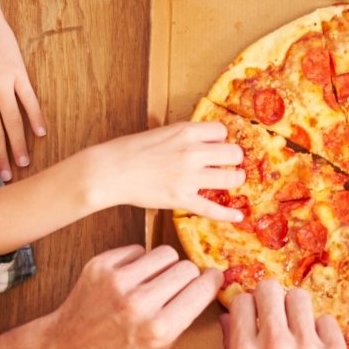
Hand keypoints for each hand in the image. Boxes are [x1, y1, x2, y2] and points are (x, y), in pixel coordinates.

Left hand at [46, 245, 221, 348]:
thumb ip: (183, 317)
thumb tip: (206, 285)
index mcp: (159, 328)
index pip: (202, 288)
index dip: (211, 281)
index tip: (212, 278)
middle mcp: (140, 303)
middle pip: (186, 267)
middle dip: (188, 275)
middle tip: (179, 284)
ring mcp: (118, 281)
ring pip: (165, 253)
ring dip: (165, 265)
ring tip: (155, 280)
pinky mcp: (101, 266)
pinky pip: (138, 249)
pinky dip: (140, 261)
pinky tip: (132, 277)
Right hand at [91, 121, 245, 220]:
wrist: (110, 171)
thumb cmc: (130, 150)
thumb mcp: (160, 132)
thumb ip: (183, 136)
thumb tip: (201, 141)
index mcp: (186, 131)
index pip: (222, 131)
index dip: (220, 139)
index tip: (215, 146)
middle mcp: (193, 152)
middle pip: (234, 153)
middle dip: (234, 159)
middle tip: (227, 165)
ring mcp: (189, 177)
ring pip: (231, 179)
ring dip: (234, 180)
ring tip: (229, 182)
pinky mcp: (182, 199)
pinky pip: (213, 209)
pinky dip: (228, 215)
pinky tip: (239, 217)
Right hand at [220, 281, 348, 348]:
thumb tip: (230, 319)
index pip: (240, 302)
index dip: (244, 305)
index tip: (250, 312)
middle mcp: (275, 346)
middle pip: (269, 289)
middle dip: (268, 297)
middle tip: (272, 311)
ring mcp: (307, 347)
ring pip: (299, 297)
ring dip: (294, 308)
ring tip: (295, 325)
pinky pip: (326, 320)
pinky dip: (320, 329)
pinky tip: (315, 346)